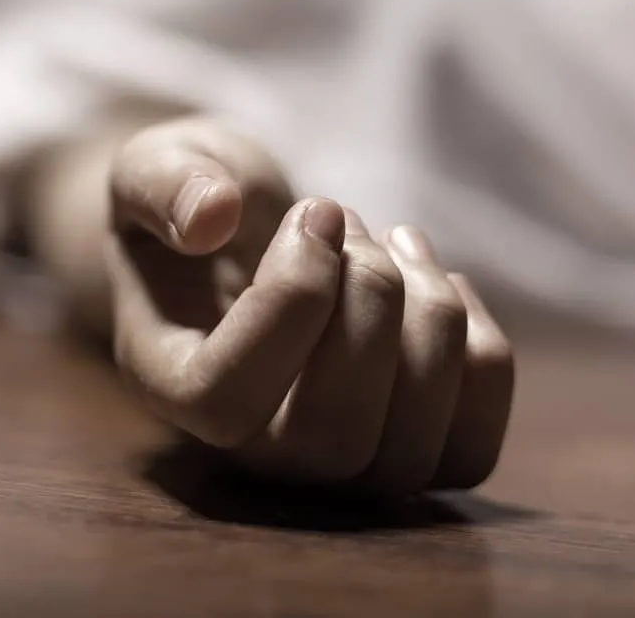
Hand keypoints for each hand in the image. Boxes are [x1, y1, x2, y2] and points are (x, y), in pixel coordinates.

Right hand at [106, 117, 513, 496]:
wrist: (231, 233)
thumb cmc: (188, 202)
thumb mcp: (153, 167)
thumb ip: (164, 184)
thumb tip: (211, 216)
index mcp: (169, 386)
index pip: (226, 401)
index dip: (289, 305)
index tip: (315, 213)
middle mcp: (245, 450)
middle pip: (329, 439)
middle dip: (369, 303)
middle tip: (348, 216)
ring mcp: (329, 467)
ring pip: (407, 452)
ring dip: (431, 318)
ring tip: (395, 239)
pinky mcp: (403, 453)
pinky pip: (468, 449)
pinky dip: (481, 355)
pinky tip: (438, 283)